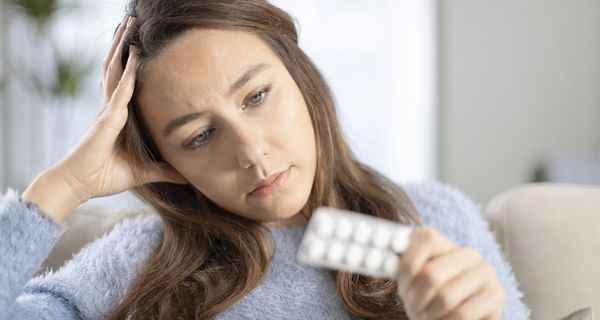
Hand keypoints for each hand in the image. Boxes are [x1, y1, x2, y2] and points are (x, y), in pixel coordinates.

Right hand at [51, 15, 186, 202]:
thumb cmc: (104, 176)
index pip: (123, 81)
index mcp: (116, 116)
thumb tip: (185, 174)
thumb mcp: (142, 171)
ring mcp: (107, 111)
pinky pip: (119, 91)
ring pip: (115, 70)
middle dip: (123, 43)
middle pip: (116, 67)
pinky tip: (135, 55)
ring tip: (128, 24)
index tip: (137, 42)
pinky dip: (128, 73)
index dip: (129, 60)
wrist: (78, 185)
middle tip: (131, 20)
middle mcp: (110, 107)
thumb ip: (163, 170)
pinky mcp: (106, 120)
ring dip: (123, 46)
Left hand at [396, 227, 505, 319]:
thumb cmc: (429, 297)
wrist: (459, 318)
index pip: (424, 239)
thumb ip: (400, 268)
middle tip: (413, 310)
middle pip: (431, 274)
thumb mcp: (413, 280)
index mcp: (444, 242)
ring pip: (446, 296)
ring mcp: (486, 273)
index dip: (407, 266)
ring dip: (430, 314)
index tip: (402, 288)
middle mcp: (468, 253)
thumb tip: (372, 256)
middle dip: (416, 299)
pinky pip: (463, 313)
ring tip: (427, 317)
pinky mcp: (496, 296)